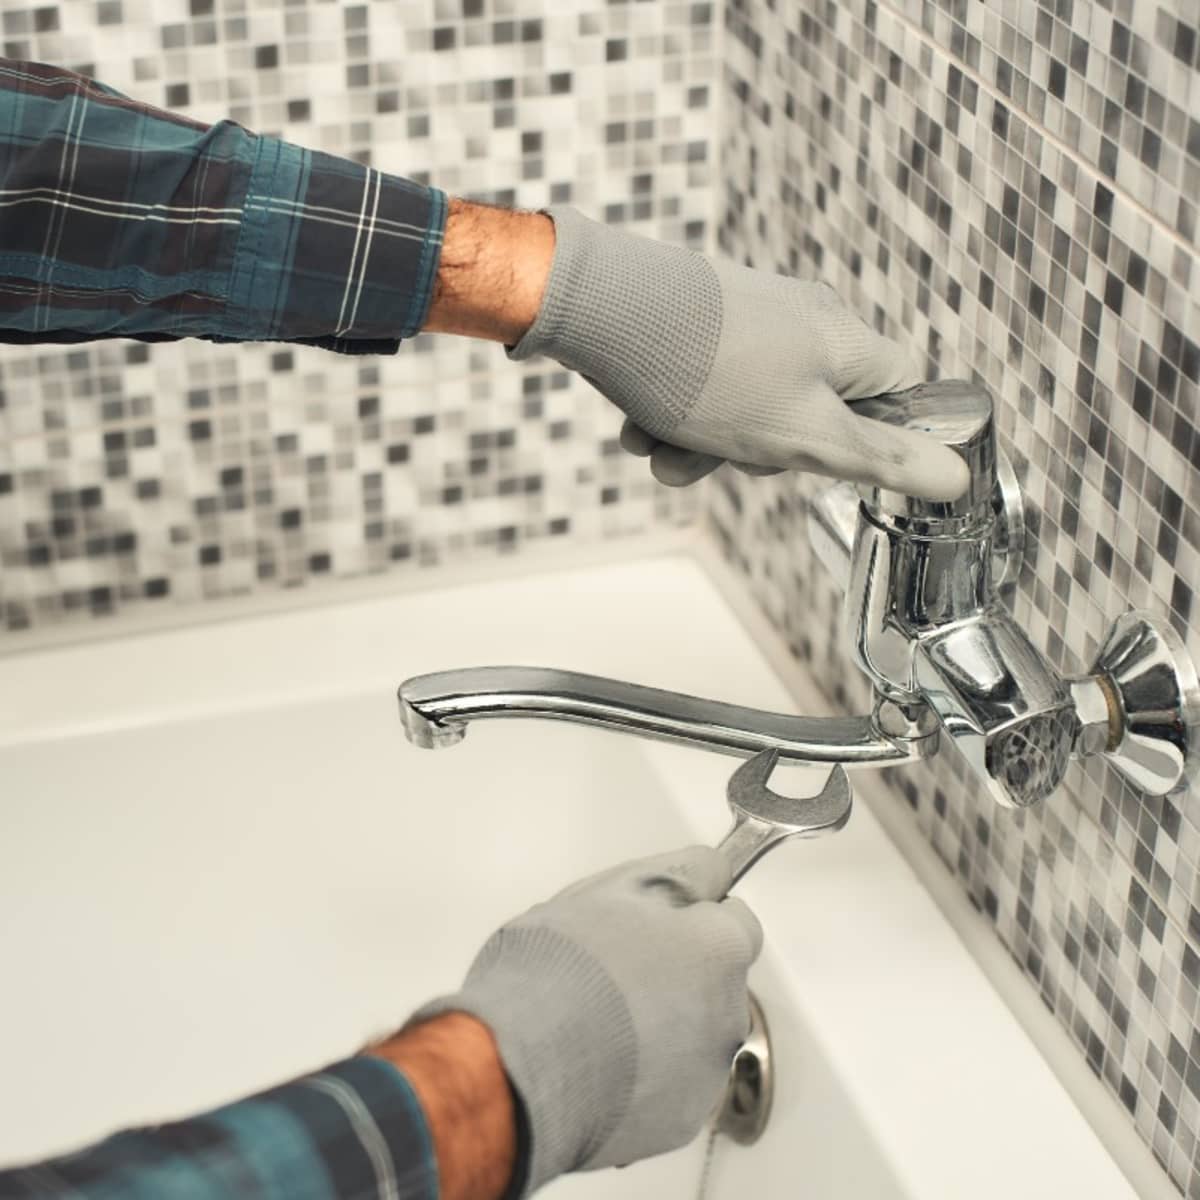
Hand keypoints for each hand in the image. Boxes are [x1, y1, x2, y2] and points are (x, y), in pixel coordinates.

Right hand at [409, 847, 762, 1194]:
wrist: (519, 1067)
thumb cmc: (561, 970)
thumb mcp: (615, 887)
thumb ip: (679, 874)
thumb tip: (711, 872)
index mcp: (719, 949)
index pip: (736, 921)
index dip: (692, 916)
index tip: (656, 921)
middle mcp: (728, 1014)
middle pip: (714, 982)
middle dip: (677, 973)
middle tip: (614, 968)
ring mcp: (704, 1075)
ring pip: (691, 1036)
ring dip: (660, 1025)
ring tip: (594, 1020)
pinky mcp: (676, 1124)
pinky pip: (667, 1087)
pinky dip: (641, 1076)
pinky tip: (595, 1062)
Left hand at [507, 206, 968, 497]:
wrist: (602, 312)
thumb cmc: (711, 374)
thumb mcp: (806, 435)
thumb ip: (881, 460)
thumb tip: (956, 476)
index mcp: (845, 341)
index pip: (901, 395)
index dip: (878, 441)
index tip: (837, 462)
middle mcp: (802, 322)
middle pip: (812, 415)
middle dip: (762, 453)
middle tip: (732, 452)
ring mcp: (746, 322)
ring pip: (745, 411)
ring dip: (702, 447)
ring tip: (663, 448)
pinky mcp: (697, 326)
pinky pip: (703, 391)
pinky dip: (672, 419)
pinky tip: (639, 427)